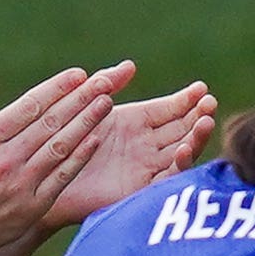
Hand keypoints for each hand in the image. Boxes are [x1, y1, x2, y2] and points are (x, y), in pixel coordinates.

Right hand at [0, 63, 125, 255]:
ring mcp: (22, 183)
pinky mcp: (35, 205)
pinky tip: (97, 139)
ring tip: (106, 103)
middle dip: (79, 99)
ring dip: (86, 123)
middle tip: (103, 82)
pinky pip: (63, 176)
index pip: (28, 107)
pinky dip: (80, 156)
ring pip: (60, 146)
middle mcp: (4, 160)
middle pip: (50, 123)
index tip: (78, 74)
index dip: (56, 88)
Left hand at [46, 75, 217, 228]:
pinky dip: (179, 165)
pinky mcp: (141, 190)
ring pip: (181, 151)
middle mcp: (146, 145)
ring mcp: (146, 167)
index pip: (171, 109)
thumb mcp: (86, 106)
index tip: (202, 89)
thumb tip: (130, 65)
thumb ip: (107, 84)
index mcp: (136, 123)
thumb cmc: (60, 139)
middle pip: (182, 129)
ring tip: (205, 121)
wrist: (44, 176)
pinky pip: (167, 178)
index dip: (187, 100)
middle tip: (210, 103)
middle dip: (199, 116)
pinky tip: (184, 149)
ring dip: (196, 137)